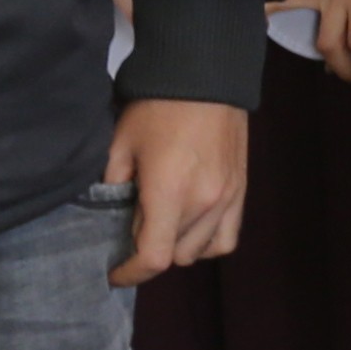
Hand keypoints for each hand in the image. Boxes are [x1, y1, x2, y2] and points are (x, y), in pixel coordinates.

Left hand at [108, 99, 248, 285]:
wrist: (207, 75)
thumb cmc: (158, 107)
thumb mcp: (121, 144)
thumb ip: (113, 185)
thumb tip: (109, 213)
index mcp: (170, 193)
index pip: (153, 258)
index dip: (130, 274)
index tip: (113, 272)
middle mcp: (204, 203)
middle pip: (174, 256)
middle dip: (149, 251)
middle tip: (133, 229)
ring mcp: (228, 198)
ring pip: (199, 251)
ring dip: (177, 247)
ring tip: (162, 226)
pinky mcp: (241, 190)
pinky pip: (226, 237)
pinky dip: (206, 242)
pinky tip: (191, 227)